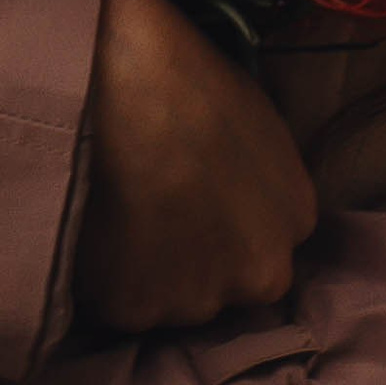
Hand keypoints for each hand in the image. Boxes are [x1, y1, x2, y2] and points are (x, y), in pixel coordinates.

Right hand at [75, 0, 316, 334]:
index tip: (191, 200)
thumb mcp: (256, 117)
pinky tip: (91, 226)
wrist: (117, 79)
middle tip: (150, 210)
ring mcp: (199, 299)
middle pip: (225, 282)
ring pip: (170, 300)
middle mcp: (260, 273)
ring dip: (147, 272)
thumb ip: (260, 177)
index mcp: (294, 219)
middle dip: (193, 259)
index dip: (223, 224)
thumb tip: (236, 193)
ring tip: (116, 214)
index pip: (264, 243)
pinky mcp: (134, 310)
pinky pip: (117, 303)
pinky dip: (103, 277)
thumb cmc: (184, 75)